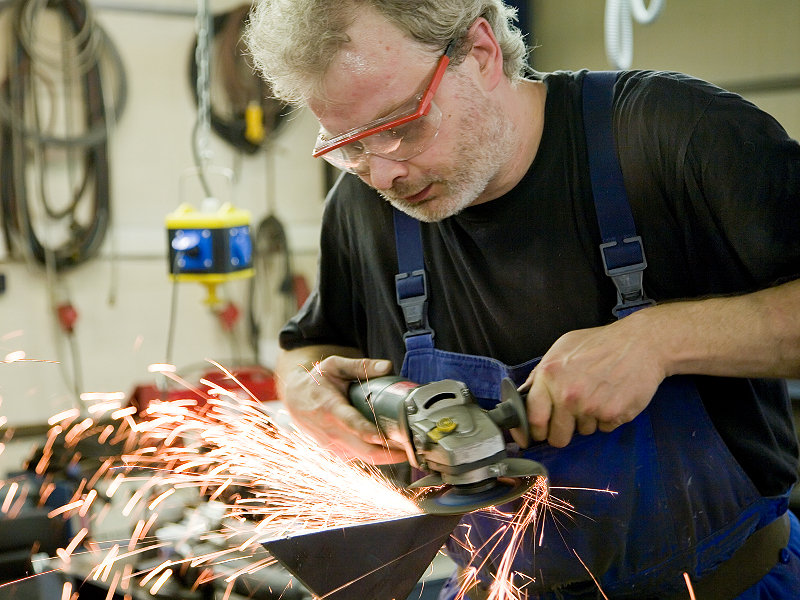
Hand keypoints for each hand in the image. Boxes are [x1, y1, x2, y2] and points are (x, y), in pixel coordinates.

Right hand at [279, 354, 407, 463]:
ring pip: (365, 458)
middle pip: (364, 451)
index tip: (388, 437)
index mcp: (330, 408)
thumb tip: (387, 366)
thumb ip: (361, 366)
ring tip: (409, 447)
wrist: (295, 399)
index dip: (369, 433)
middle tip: (413, 447)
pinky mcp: (337, 453)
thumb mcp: (335, 366)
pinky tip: (392, 447)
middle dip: (390, 453)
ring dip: (387, 456)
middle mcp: (331, 432)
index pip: (352, 424)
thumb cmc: (317, 381)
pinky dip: (377, 455)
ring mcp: (333, 446)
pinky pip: (361, 458)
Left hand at [522, 312, 666, 446]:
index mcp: (550, 376)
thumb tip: (524, 396)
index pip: (534, 418)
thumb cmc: (600, 343)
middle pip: (557, 436)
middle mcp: (568, 394)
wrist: (641, 343)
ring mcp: (591, 407)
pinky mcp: (613, 415)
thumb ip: (541, 374)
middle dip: (561, 433)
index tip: (537, 434)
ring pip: (582, 432)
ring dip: (587, 421)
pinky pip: (603, 428)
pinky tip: (612, 397)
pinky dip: (607, 418)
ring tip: (598, 395)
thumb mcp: (562, 348)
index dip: (535, 431)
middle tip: (571, 419)